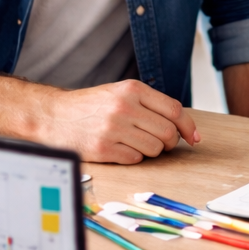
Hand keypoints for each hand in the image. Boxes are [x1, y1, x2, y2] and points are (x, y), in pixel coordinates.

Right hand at [40, 79, 199, 163]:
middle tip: (161, 143)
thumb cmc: (92, 105)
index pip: (174, 110)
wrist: (54, 115)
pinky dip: (134, 158)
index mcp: (132, 89)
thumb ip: (150, 104)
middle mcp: (125, 107)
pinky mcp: (104, 149)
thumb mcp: (120, 92)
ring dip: (152, 151)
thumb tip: (183, 127)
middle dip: (170, 142)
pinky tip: (121, 149)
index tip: (194, 138)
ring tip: (137, 143)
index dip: (188, 126)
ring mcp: (114, 129)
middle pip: (168, 132)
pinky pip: (136, 160)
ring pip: (155, 149)